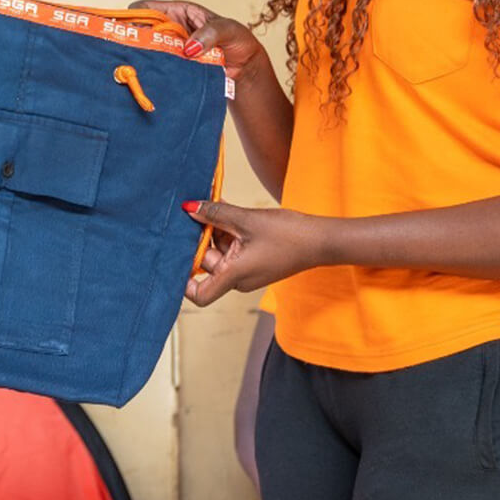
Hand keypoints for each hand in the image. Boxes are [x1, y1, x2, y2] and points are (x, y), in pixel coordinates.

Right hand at [130, 0, 266, 78]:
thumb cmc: (237, 39)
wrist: (245, 66)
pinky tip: (151, 78)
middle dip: (133, 40)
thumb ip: (210, 33)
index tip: (132, 30)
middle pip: (139, 31)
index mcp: (178, 11)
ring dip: (142, 58)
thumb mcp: (228, 29)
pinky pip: (158, 68)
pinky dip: (153, 73)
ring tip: (140, 67)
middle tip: (132, 52)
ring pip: (146, 51)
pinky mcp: (174, 67)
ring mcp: (170, 49)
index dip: (134, 16)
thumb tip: (190, 47)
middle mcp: (169, 29)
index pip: (146, 8)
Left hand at [183, 199, 328, 305]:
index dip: (184, 281)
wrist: (321, 240)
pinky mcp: (254, 260)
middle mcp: (238, 279)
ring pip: (220, 251)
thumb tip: (188, 207)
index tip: (178, 255)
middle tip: (196, 211)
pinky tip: (225, 208)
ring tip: (213, 204)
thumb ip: (215, 213)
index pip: (199, 294)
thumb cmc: (289, 235)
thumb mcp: (247, 220)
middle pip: (207, 263)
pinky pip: (232, 247)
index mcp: (234, 276)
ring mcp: (247, 270)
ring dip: (214, 229)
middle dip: (201, 238)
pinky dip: (227, 230)